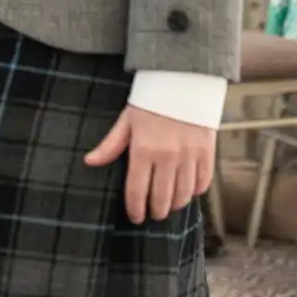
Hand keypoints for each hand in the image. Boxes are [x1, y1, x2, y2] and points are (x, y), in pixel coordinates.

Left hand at [83, 105, 215, 224]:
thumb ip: (110, 145)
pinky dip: (195, 191)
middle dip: (156, 211)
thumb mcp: (126, 120)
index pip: (137, 191)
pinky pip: (202, 183)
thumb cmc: (151, 99)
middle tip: (152, 213)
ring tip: (169, 205)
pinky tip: (188, 191)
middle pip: (162, 199)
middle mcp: (167, 157)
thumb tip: (89, 162)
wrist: (183, 79)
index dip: (136, 209)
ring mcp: (189, 156)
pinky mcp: (207, 153)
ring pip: (183, 195)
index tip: (135, 217)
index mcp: (143, 150)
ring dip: (175, 204)